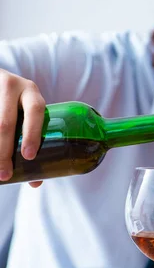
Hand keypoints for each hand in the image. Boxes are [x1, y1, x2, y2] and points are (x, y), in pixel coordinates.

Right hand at [0, 69, 45, 186]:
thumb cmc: (15, 104)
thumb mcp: (26, 113)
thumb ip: (31, 139)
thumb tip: (35, 181)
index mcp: (31, 93)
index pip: (35, 111)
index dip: (32, 134)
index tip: (29, 156)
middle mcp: (11, 86)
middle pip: (5, 123)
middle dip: (4, 152)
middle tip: (5, 174)